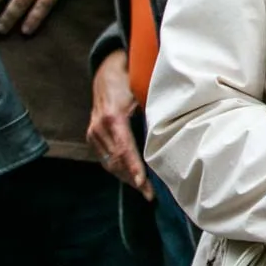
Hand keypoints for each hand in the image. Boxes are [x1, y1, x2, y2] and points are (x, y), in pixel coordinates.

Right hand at [86, 49, 151, 199]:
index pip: (124, 149)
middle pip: (116, 161)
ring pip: (110, 163)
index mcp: (113, 117)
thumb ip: (153, 111)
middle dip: (133, 179)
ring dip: (126, 177)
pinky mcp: (92, 135)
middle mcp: (99, 127)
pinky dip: (119, 168)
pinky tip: (132, 177)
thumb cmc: (131, 80)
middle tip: (150, 194)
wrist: (107, 71)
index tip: (143, 184)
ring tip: (144, 190)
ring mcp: (93, 132)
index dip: (134, 168)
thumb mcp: (143, 92)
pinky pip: (105, 158)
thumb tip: (173, 130)